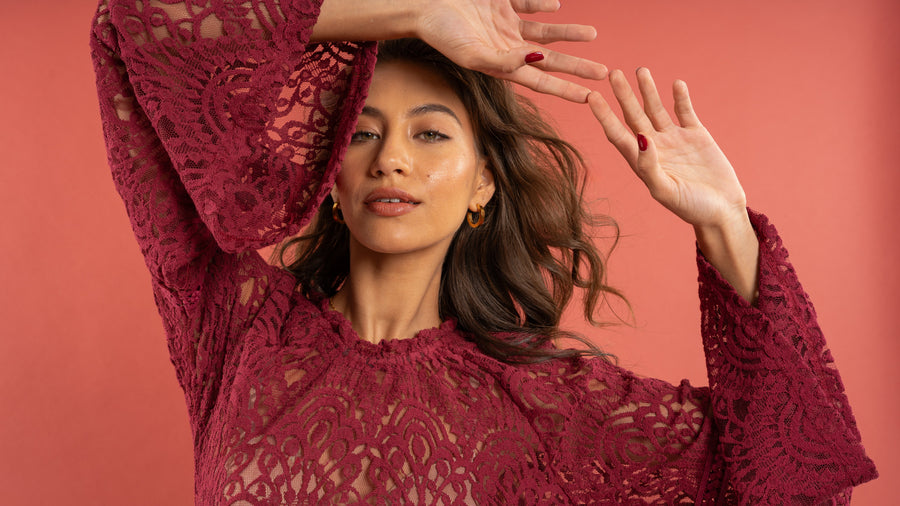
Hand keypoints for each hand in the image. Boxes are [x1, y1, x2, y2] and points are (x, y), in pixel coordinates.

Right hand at [416, 0, 607, 101]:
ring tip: (591, 34)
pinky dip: (542, 3)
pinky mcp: (502, 2)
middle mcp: (508, 47)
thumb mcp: (472, 54)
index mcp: (502, 65)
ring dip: (568, 33)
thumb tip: (534, 62)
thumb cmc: (443, 34)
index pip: (541, 81)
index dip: (566, 89)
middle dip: (576, 66)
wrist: (424, 6)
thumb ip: (502, 61)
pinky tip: (556, 5)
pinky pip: (528, 2)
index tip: (590, 97)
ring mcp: (506, 24)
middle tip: (604, 72)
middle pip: (550, 60)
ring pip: (545, 31)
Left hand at [588, 68, 759, 301]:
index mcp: (641, 161)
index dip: (604, 115)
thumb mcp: (665, 191)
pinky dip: (680, 98)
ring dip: (648, 91)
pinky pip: (685, 111)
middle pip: (634, 116)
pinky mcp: (697, 135)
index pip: (617, 133)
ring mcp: (675, 139)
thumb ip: (649, 166)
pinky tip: (676, 84)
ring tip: (640, 70)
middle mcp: (654, 147)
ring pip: (656, 109)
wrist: (722, 211)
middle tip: (612, 73)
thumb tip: (641, 138)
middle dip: (623, 95)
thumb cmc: (691, 208)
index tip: (591, 96)